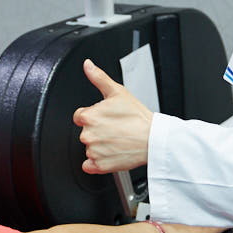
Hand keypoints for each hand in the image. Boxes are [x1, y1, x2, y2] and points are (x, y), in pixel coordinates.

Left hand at [73, 59, 152, 173]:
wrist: (153, 139)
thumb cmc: (138, 117)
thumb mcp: (118, 91)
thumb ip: (98, 77)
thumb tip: (87, 65)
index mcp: (88, 117)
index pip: (80, 116)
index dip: (93, 116)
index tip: (105, 118)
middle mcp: (87, 135)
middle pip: (85, 132)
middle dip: (97, 130)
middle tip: (114, 128)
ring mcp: (93, 152)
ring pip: (89, 148)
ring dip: (99, 145)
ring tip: (117, 139)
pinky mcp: (100, 166)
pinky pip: (89, 165)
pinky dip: (97, 162)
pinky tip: (110, 153)